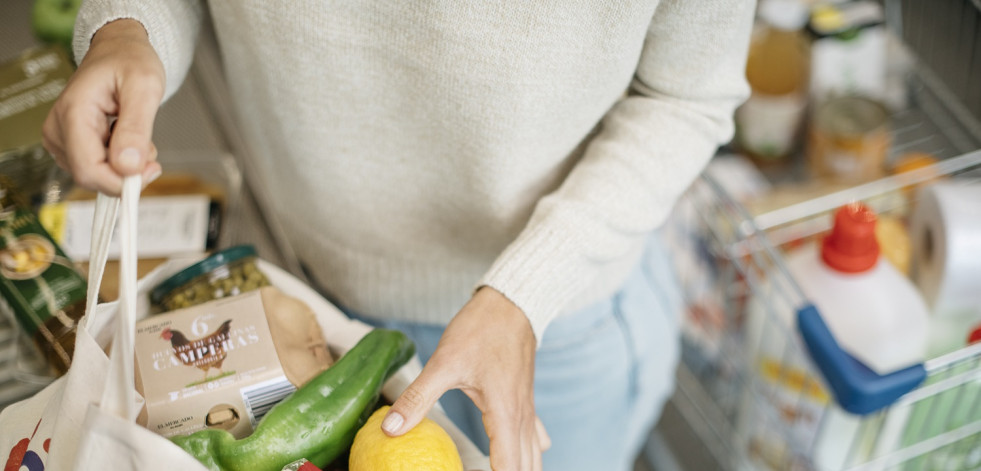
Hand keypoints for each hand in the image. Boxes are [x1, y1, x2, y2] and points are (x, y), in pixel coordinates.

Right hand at [42, 18, 164, 195]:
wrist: (119, 50)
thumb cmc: (130, 61)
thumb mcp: (145, 87)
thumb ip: (136, 128)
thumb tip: (128, 167)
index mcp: (73, 113)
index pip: (88, 169)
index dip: (121, 181)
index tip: (151, 169)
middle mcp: (59, 128)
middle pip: (91, 176)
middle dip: (126, 173)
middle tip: (150, 151)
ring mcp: (62, 138)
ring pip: (96, 174)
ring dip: (124, 165)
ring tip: (137, 135)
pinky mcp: (69, 143)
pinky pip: (96, 167)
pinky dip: (118, 160)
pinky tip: (126, 139)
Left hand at [384, 287, 550, 470]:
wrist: (511, 302)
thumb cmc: (481, 329)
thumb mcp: (444, 363)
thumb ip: (418, 398)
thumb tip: (390, 428)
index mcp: (504, 414)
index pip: (508, 467)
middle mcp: (521, 418)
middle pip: (525, 467)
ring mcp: (527, 410)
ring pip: (534, 455)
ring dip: (519, 469)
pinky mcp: (525, 400)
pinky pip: (535, 436)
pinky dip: (526, 452)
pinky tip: (519, 455)